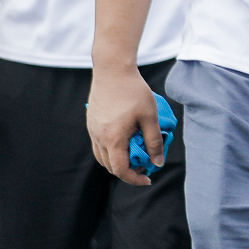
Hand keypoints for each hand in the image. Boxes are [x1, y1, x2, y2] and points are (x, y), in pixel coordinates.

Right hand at [87, 65, 161, 185]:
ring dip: (118, 161)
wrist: (112, 69)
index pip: (120, 170)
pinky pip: (99, 144)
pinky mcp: (91, 123)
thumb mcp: (149, 115)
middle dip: (127, 170)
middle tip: (144, 165)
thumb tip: (157, 162)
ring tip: (135, 153)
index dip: (134, 179)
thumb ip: (154, 141)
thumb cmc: (133, 90)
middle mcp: (98, 138)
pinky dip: (111, 149)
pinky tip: (125, 138)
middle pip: (110, 166)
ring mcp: (92, 130)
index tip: (148, 179)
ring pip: (102, 156)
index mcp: (113, 139)